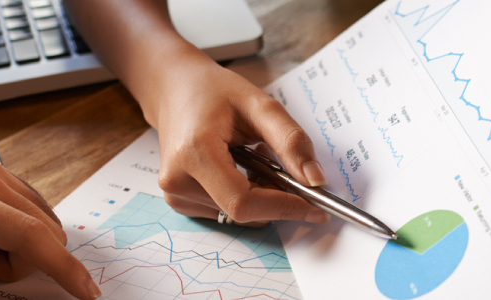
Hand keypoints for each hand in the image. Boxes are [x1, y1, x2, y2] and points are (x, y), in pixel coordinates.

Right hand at [142, 59, 331, 224]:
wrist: (174, 88)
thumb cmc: (213, 91)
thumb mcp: (260, 105)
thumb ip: (291, 141)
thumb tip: (315, 180)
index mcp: (194, 153)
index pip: (244, 202)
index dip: (283, 208)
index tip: (316, 208)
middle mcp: (178, 180)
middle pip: (243, 212)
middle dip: (275, 198)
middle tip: (286, 169)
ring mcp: (175, 193)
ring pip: (236, 216)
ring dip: (259, 196)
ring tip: (252, 158)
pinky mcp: (178, 200)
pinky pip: (225, 211)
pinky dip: (243, 197)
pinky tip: (237, 168)